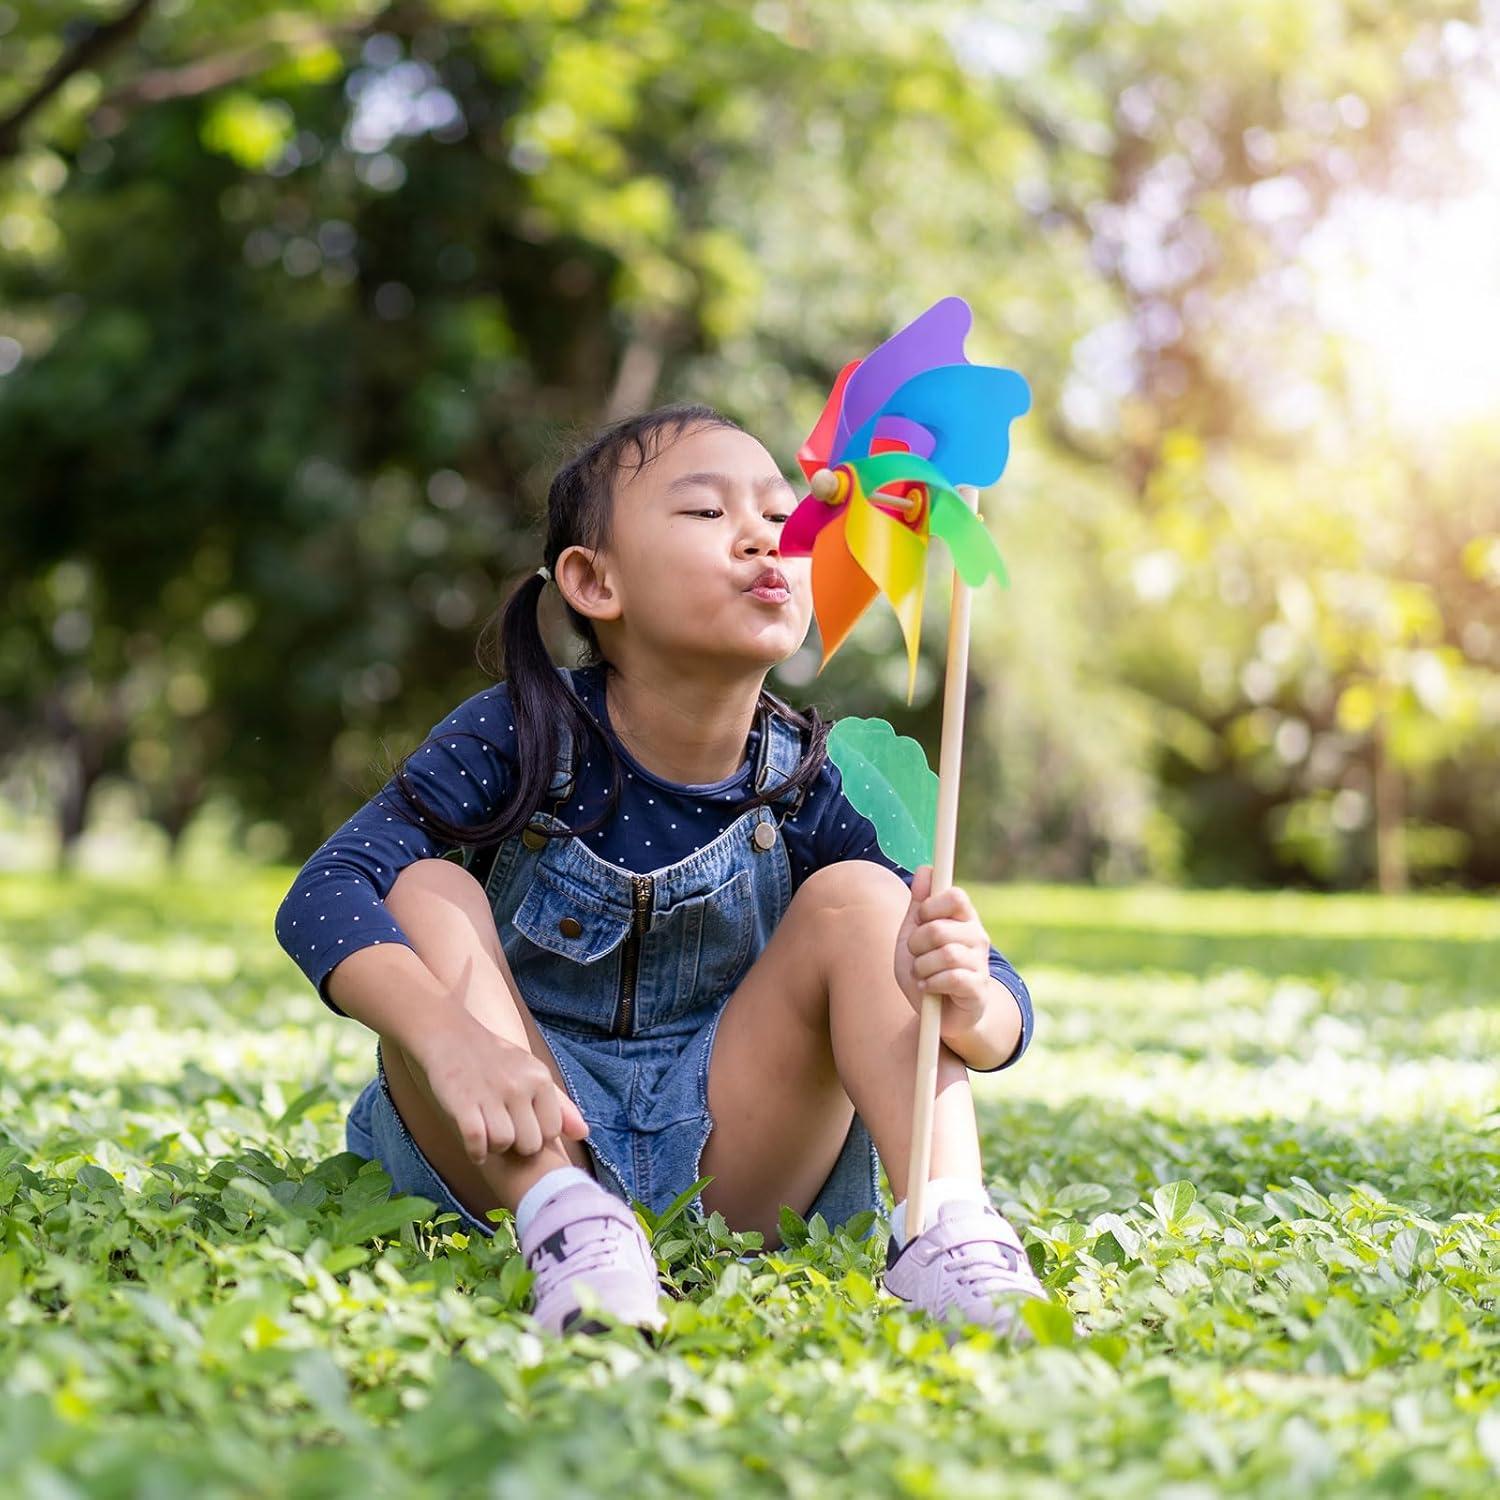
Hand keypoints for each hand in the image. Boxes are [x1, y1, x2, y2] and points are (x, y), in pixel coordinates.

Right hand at [403, 1009, 590, 1164]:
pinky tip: (474, 1147)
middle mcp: (519, 1085)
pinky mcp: (463, 1103)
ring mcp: (491, 1094)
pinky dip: (476, 1152)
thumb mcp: (532, 1073)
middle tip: (502, 1129)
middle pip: (530, 1143)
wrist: (450, 1035)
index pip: (552, 1130)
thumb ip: (559, 1104)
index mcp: (539, 1078)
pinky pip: (477, 1142)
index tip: (521, 1124)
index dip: (536, 1135)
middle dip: (516, 1145)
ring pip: (504, 1144)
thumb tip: (583, 1134)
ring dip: (494, 1147)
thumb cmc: (495, 1059)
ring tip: (487, 1134)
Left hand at [894, 865, 993, 1043]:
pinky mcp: (978, 989)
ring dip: (922, 967)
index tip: (921, 920)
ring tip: (922, 975)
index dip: (931, 906)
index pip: (955, 895)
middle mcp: (977, 937)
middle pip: (939, 928)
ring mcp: (980, 963)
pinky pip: (952, 978)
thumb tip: (925, 868)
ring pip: (945, 954)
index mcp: (963, 919)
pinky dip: (931, 984)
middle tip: (917, 956)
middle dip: (916, 944)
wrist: (940, 1016)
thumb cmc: (926, 970)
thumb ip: (918, 904)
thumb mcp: (913, 935)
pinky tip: (929, 989)